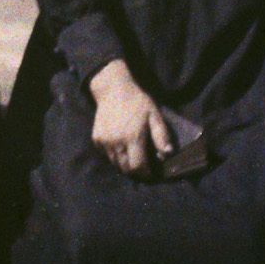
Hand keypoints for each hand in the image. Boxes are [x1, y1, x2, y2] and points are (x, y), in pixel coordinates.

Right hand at [89, 59, 173, 176]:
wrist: (113, 89)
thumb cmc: (137, 102)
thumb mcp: (154, 115)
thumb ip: (161, 135)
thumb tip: (168, 154)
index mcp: (132, 137)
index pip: (138, 167)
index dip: (146, 174)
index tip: (152, 173)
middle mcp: (116, 142)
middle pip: (125, 169)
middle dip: (136, 172)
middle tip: (144, 168)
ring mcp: (104, 142)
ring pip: (115, 164)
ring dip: (125, 165)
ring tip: (133, 159)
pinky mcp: (96, 139)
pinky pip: (106, 155)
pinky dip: (114, 156)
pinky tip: (122, 148)